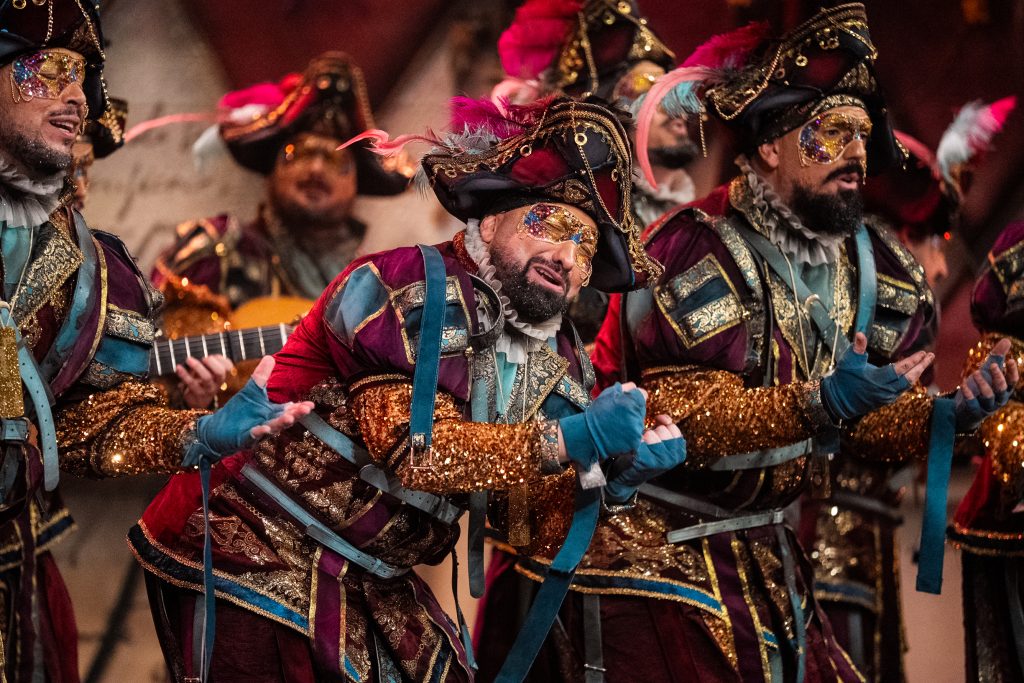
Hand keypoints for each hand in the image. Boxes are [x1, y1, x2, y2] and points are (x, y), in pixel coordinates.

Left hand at [181, 356, 313, 467]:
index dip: (299, 408)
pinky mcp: (245, 439)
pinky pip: (253, 436)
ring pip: (272, 429)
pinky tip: (262, 428)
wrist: (218, 429)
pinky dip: (258, 433)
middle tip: (304, 410)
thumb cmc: (238, 412)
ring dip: (280, 424)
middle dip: (294, 416)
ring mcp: (258, 432)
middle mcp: (269, 423)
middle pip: (284, 420)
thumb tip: (271, 357)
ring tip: (288, 419)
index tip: (310, 405)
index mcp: (272, 412)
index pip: (289, 410)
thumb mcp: (251, 391)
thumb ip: (262, 376)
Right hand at [556, 382, 646, 488]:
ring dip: (632, 424)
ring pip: (640, 423)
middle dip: (633, 411)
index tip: (625, 403)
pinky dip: (630, 436)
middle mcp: (636, 414)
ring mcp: (636, 429)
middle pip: (642, 410)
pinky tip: (619, 435)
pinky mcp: (634, 442)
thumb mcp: (608, 393)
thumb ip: (625, 387)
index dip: (634, 398)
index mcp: (631, 400)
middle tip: (618, 416)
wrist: (587, 434)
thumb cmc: (597, 412)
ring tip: (617, 426)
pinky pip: (637, 436)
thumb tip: (636, 387)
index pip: (642, 395)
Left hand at [604, 415, 685, 502]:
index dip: (662, 424)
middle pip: (662, 430)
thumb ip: (663, 425)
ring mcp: (661, 462)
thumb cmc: (644, 453)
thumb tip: (662, 417)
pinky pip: (640, 443)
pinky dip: (635, 442)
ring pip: (652, 435)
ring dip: (643, 436)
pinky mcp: (646, 463)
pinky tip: (634, 447)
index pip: (673, 429)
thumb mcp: (658, 438)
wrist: (628, 475)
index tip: (654, 426)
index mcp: (680, 452)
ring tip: (640, 443)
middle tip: (645, 439)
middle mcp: (673, 458)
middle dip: (652, 431)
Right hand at [820, 333, 932, 421]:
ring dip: (916, 374)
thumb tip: (861, 334)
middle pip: (909, 378)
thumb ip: (857, 348)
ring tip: (923, 364)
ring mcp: (885, 396)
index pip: (900, 369)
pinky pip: (900, 390)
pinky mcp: (883, 401)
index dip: (913, 361)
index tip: (923, 353)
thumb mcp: (849, 362)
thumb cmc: (842, 379)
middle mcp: (884, 390)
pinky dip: (907, 381)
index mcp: (877, 379)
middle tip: (930, 357)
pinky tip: (910, 375)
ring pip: (906, 386)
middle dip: (921, 367)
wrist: (836, 401)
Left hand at [955, 337, 1018, 430]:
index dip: (1012, 371)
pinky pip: (972, 404)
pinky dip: (969, 394)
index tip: (1009, 359)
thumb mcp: (988, 373)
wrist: (967, 410)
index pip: (1013, 381)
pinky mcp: (974, 412)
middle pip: (1002, 388)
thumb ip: (997, 358)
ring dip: (983, 384)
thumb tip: (1007, 340)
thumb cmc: (981, 388)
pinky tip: (963, 384)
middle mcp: (999, 399)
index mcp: (1005, 390)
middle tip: (991, 364)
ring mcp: (987, 407)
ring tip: (975, 372)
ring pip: (988, 396)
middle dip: (998, 377)